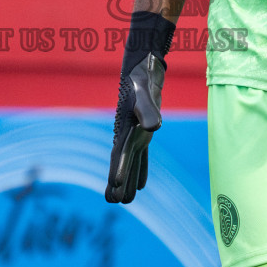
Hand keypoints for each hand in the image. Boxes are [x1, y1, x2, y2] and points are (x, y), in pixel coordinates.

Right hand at [105, 11, 174, 203]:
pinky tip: (141, 184)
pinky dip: (140, 169)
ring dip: (128, 180)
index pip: (119, 155)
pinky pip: (141, 155)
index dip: (117, 173)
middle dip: (118, 182)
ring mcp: (135, 132)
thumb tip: (154, 127)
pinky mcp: (143, 129)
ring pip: (130, 162)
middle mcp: (127, 133)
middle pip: (121, 163)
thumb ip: (148, 109)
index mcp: (124, 127)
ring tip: (125, 200)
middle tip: (114, 202)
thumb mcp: (146, 92)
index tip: (113, 193)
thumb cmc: (142, 77)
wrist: (143, 64)